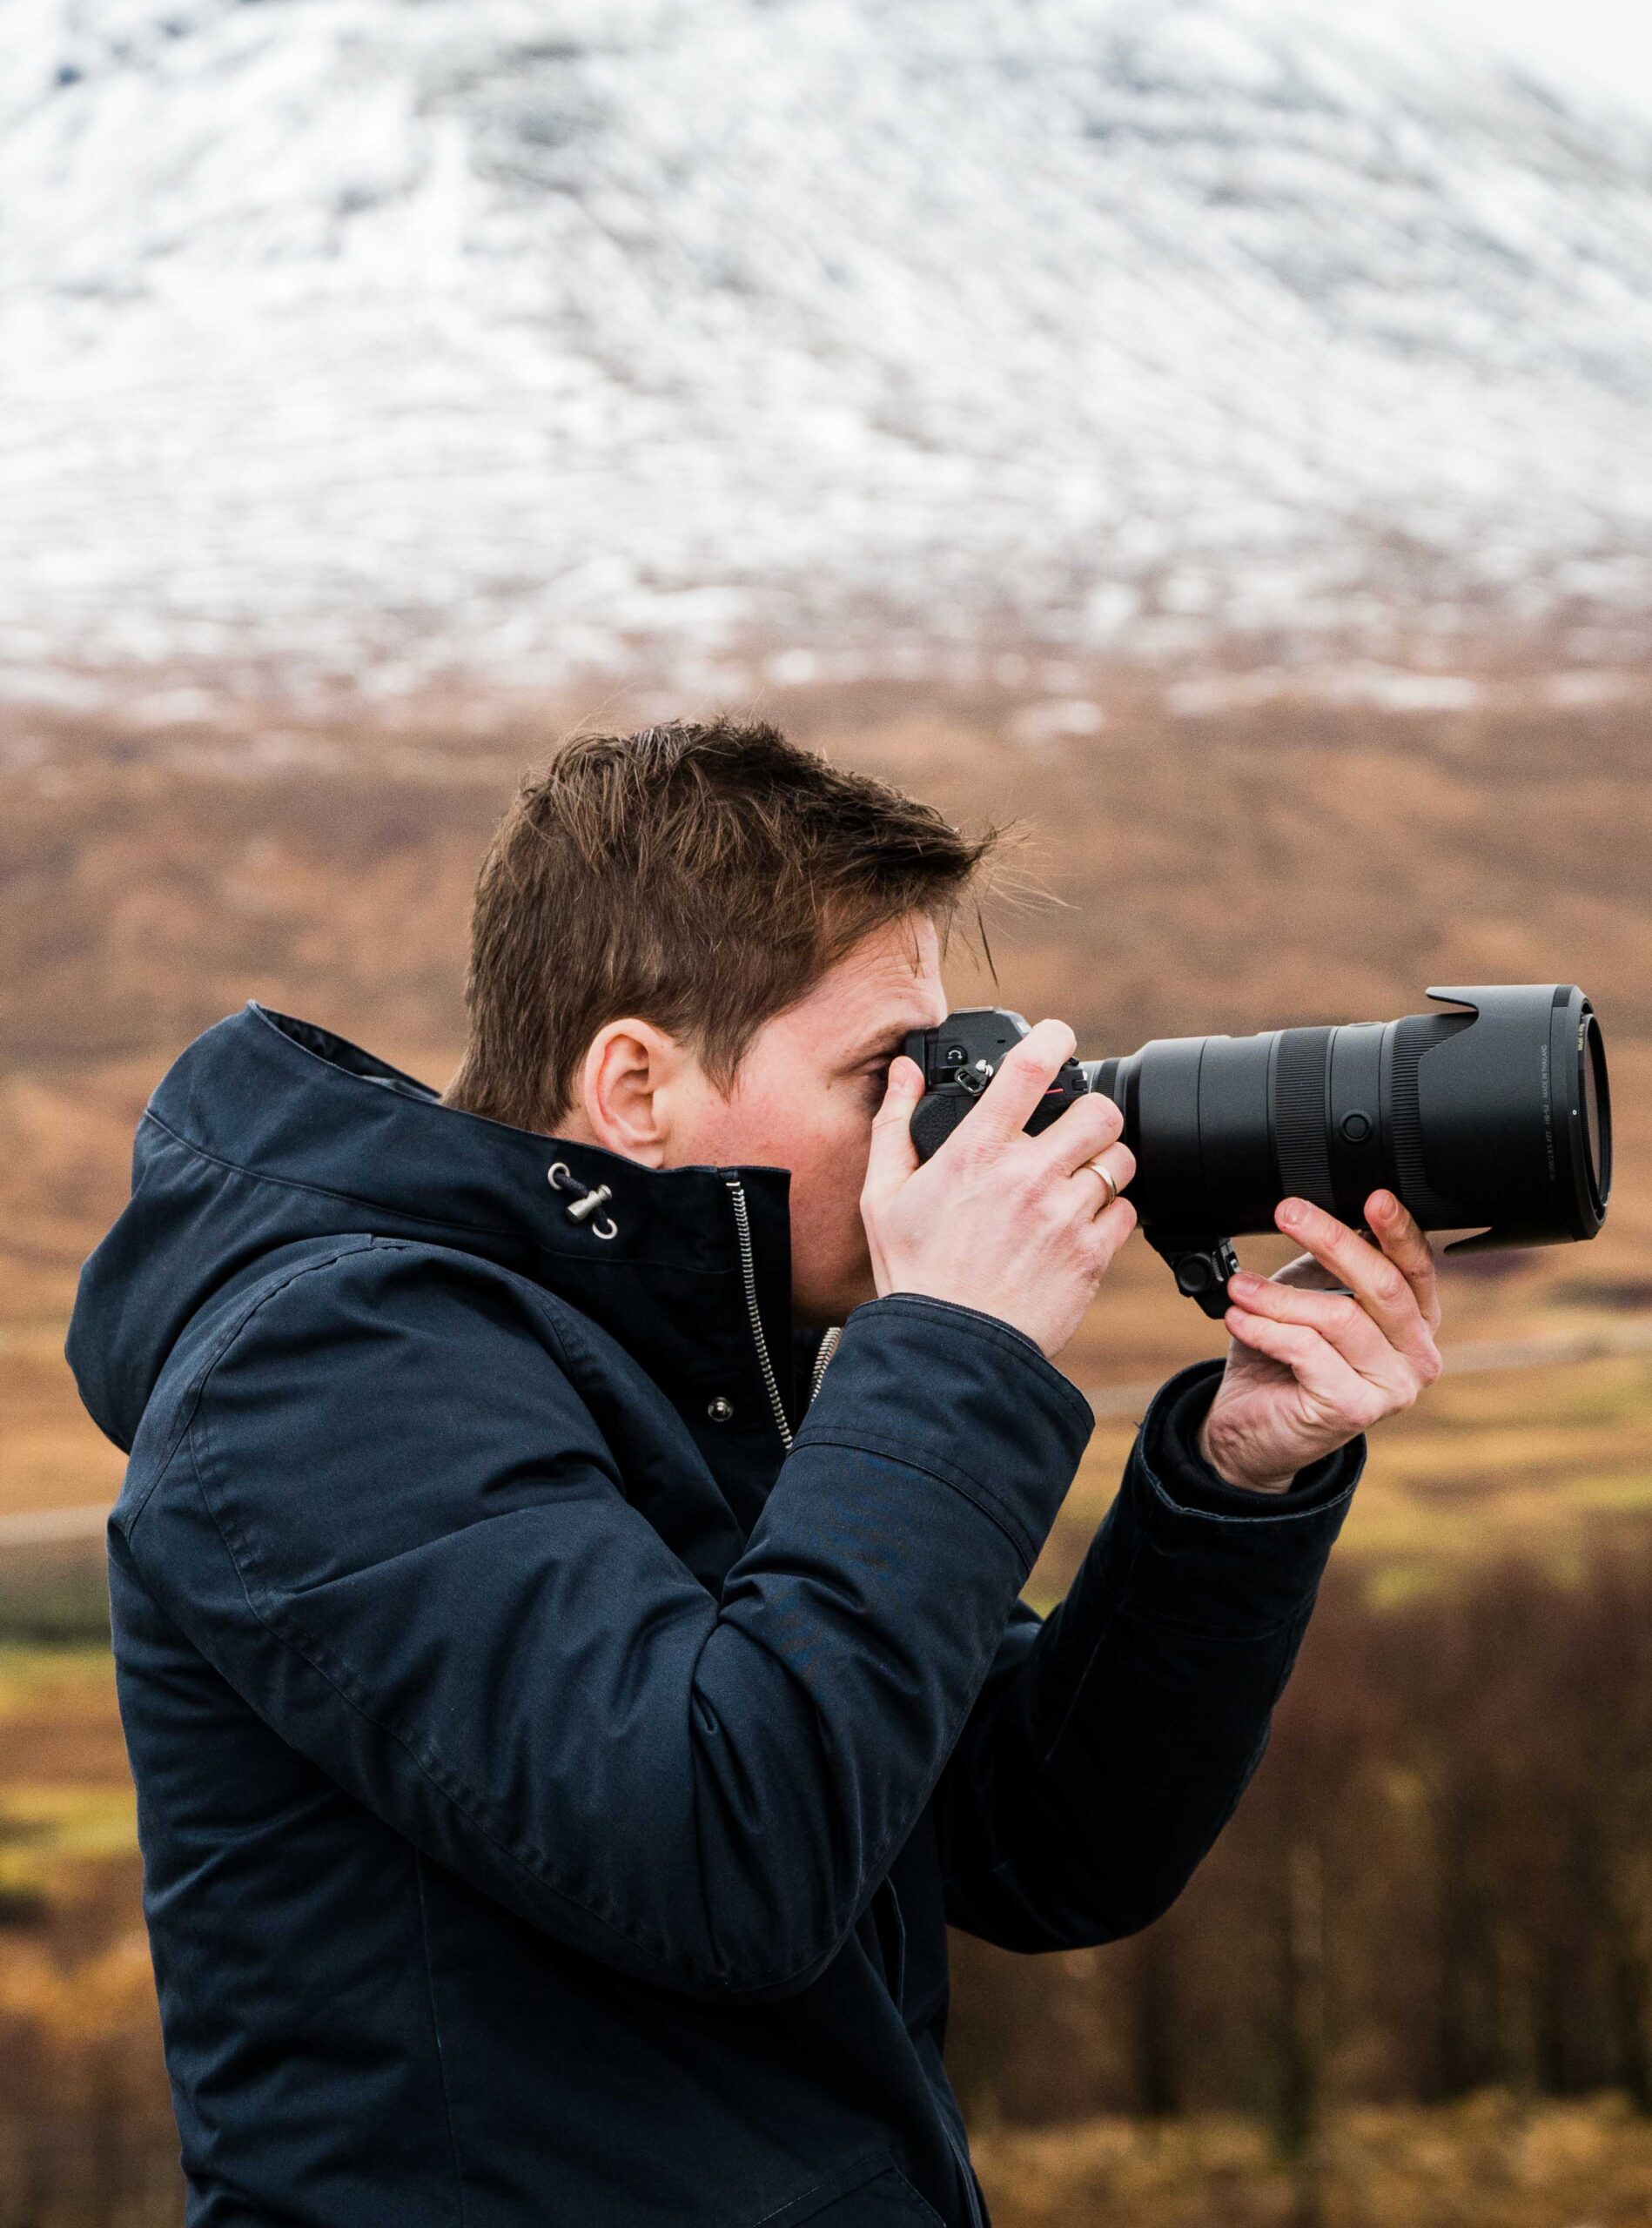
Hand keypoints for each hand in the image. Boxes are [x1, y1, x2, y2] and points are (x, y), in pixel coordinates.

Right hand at [860, 1019, 1137, 1359]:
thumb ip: (894, 1124)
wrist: (950, 1350)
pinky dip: (1112, 1213)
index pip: (1029, 1068)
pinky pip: (1128, 1211)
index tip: (1059, 1037)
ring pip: (1120, 1160)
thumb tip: (903, 1071)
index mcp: (976, 1150)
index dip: (1053, 1037)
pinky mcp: (1091, 1254)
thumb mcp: (882, 1195)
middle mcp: (1027, 1174)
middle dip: (1089, 1116)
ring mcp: (1065, 1215)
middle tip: (1073, 1132)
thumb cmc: (914, 1274)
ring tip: (1076, 1183)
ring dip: (1104, 1164)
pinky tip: (1080, 1224)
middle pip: (1098, 1111)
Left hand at [1196, 1191, 1443, 1492]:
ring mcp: (1392, 1388)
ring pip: (1340, 1318)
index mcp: (1417, 1319)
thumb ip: (1332, 1261)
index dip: (1397, 1229)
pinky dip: (1267, 1329)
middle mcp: (1418, 1354)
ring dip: (1279, 1296)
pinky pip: (1308, 1352)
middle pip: (1383, 1284)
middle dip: (1331, 1240)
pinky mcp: (1354, 1410)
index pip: (1416, 1265)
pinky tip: (1239, 1318)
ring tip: (1240, 1287)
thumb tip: (1324, 1208)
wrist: (1253, 1426)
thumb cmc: (1286, 1356)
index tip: (1372, 1196)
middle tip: (1287, 1212)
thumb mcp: (1312, 1294)